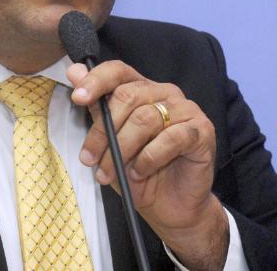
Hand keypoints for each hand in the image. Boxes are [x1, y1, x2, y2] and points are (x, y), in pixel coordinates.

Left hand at [67, 61, 227, 270]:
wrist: (170, 206)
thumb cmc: (139, 171)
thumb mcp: (109, 141)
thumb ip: (96, 107)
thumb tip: (74, 72)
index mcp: (142, 89)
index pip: (118, 71)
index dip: (96, 80)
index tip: (77, 99)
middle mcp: (165, 93)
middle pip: (128, 96)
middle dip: (103, 131)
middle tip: (90, 159)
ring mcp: (186, 109)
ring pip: (145, 119)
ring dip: (122, 149)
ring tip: (111, 172)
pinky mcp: (201, 131)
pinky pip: (171, 138)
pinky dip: (149, 158)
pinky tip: (140, 171)